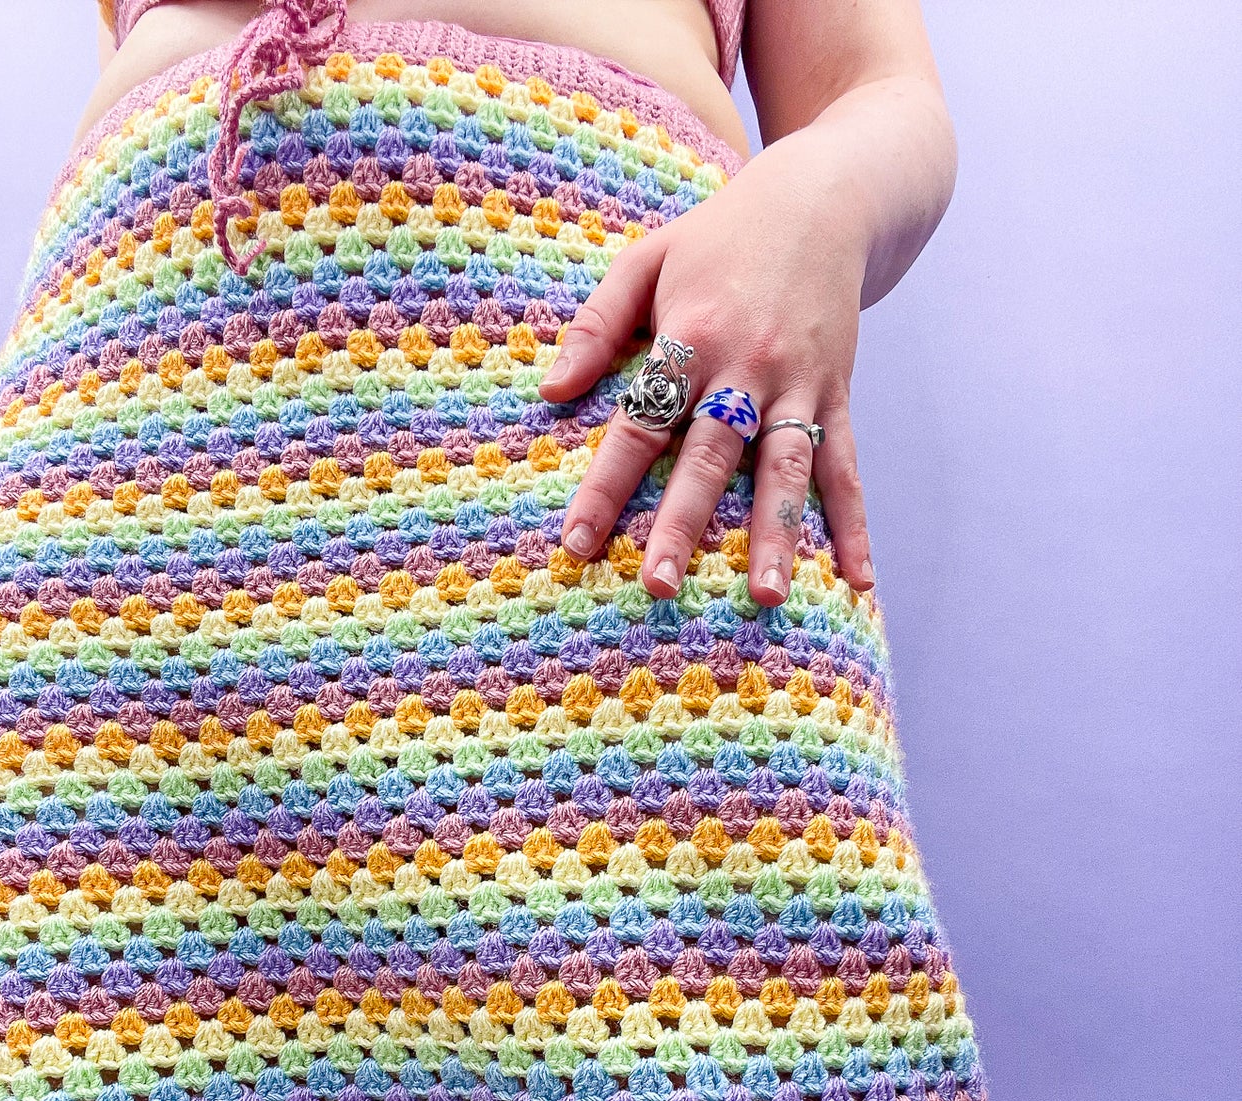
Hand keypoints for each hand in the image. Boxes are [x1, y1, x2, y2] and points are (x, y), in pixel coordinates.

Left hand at [538, 130, 875, 605]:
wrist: (825, 197)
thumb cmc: (721, 235)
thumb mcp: (647, 259)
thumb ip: (598, 325)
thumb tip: (550, 392)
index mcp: (691, 336)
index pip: (639, 423)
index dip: (606, 486)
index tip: (577, 543)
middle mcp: (746, 367)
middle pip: (709, 456)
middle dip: (683, 525)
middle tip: (659, 586)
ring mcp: (798, 384)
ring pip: (784, 469)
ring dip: (774, 536)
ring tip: (763, 596)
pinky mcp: (837, 394)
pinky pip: (844, 468)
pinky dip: (853, 524)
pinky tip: (858, 579)